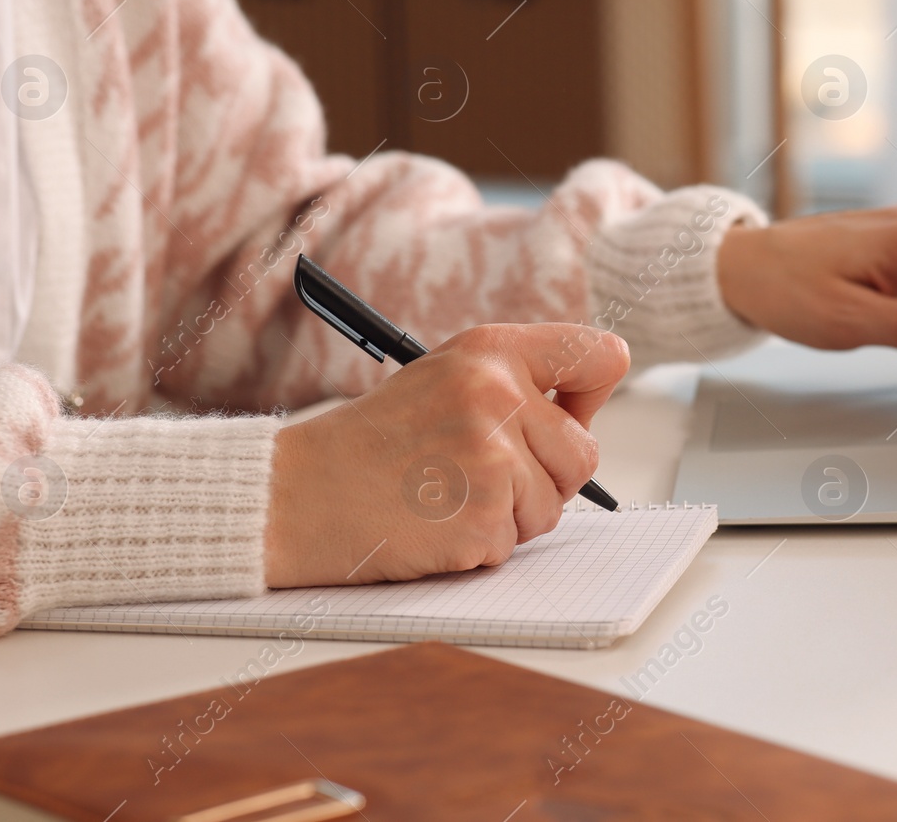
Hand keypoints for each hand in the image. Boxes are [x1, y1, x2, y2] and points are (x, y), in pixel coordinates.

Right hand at [265, 324, 629, 588]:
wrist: (299, 494)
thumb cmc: (371, 443)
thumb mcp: (443, 378)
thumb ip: (515, 385)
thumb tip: (584, 415)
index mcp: (492, 351)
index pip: (597, 356)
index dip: (594, 392)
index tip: (571, 412)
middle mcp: (498, 395)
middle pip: (583, 453)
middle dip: (544, 477)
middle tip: (480, 474)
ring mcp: (492, 457)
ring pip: (552, 506)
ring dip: (509, 516)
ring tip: (445, 496)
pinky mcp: (482, 516)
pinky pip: (514, 544)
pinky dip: (479, 546)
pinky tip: (432, 522)